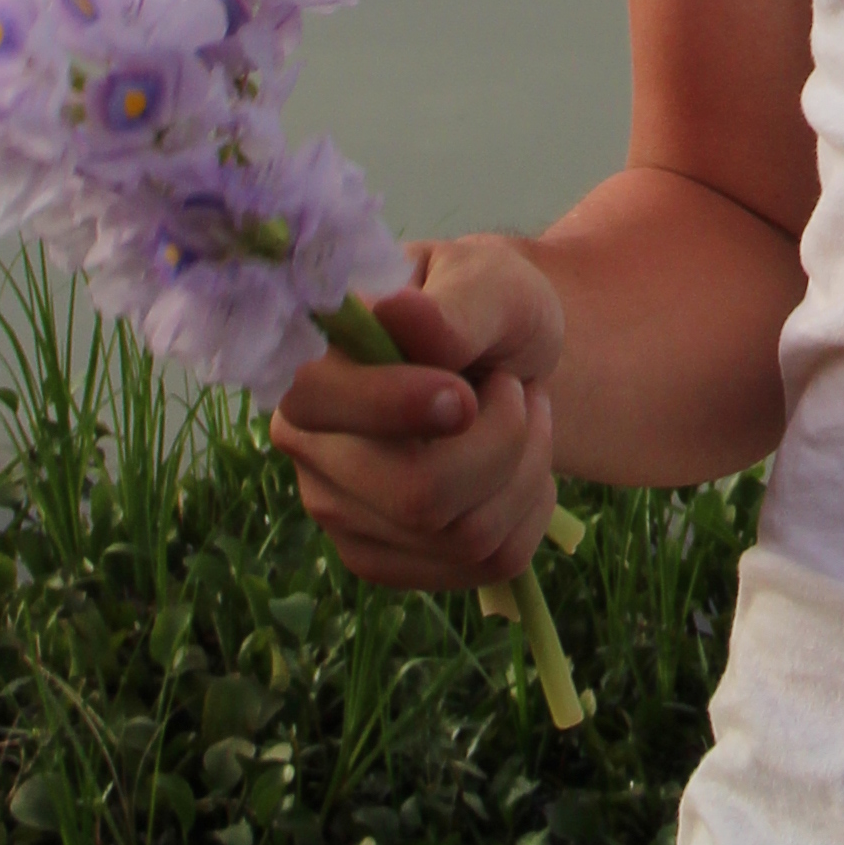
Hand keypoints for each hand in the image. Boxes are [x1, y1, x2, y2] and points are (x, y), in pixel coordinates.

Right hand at [269, 232, 565, 593]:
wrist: (504, 354)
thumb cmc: (484, 305)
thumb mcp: (486, 282)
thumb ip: (451, 308)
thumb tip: (397, 314)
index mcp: (312, 368)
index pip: (322, 403)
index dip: (399, 404)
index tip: (465, 392)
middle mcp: (312, 452)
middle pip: (417, 496)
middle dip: (502, 441)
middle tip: (515, 387)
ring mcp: (346, 518)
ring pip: (468, 537)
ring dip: (528, 468)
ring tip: (523, 415)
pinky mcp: (391, 562)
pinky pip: (490, 563)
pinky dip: (531, 508)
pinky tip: (520, 464)